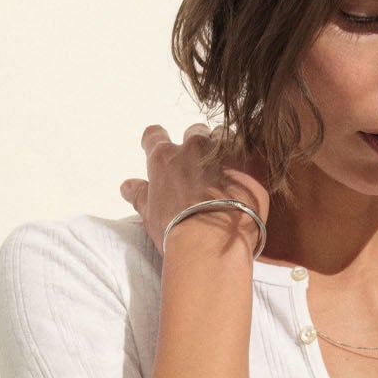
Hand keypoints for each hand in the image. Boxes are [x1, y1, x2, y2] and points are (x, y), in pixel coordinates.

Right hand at [119, 122, 271, 257]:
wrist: (214, 245)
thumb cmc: (176, 231)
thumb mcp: (150, 214)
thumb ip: (139, 194)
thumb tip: (127, 186)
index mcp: (165, 157)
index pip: (154, 135)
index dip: (156, 141)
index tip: (158, 149)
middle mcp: (193, 147)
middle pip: (193, 132)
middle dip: (195, 145)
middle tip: (197, 168)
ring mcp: (224, 152)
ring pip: (223, 136)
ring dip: (222, 148)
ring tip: (224, 170)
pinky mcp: (250, 165)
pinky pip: (249, 153)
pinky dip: (245, 163)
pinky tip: (244, 180)